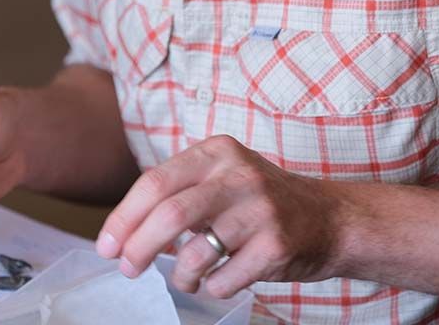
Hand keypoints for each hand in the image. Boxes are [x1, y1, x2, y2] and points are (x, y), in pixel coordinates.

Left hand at [94, 135, 340, 297]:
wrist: (332, 218)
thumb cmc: (261, 202)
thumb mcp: (222, 177)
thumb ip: (178, 192)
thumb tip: (123, 233)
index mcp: (217, 152)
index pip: (155, 182)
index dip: (124, 217)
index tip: (106, 245)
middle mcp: (239, 175)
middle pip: (170, 214)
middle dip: (138, 247)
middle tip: (127, 268)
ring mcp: (260, 210)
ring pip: (195, 252)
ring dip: (180, 276)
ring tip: (185, 279)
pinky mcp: (277, 245)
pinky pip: (224, 279)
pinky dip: (212, 286)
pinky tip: (220, 279)